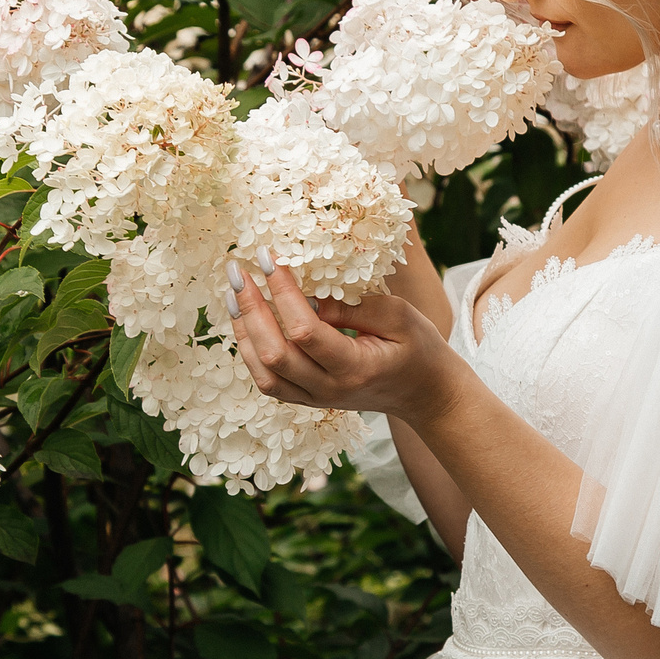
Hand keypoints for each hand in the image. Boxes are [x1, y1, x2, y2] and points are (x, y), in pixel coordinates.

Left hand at [229, 253, 464, 423]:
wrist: (425, 394)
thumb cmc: (419, 348)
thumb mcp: (399, 317)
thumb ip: (353, 307)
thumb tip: (307, 295)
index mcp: (355, 369)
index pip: (305, 331)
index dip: (282, 293)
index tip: (270, 259)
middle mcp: (329, 390)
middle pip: (274, 354)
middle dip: (252, 309)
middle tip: (239, 271)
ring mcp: (316, 399)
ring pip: (264, 373)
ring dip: (243, 331)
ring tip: (233, 294)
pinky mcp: (308, 399)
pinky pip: (269, 381)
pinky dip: (250, 351)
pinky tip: (245, 322)